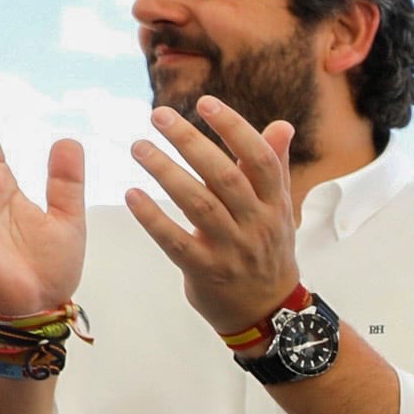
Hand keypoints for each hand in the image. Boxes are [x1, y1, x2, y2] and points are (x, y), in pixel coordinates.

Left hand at [124, 97, 303, 336]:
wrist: (269, 311)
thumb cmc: (267, 251)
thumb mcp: (279, 210)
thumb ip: (275, 167)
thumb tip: (282, 125)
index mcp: (275, 204)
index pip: (259, 159)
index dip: (234, 128)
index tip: (204, 102)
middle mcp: (256, 225)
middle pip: (225, 177)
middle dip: (190, 142)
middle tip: (158, 116)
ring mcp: (232, 250)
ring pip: (199, 205)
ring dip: (166, 172)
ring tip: (139, 147)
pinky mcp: (206, 271)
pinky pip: (176, 242)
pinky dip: (153, 218)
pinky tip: (132, 195)